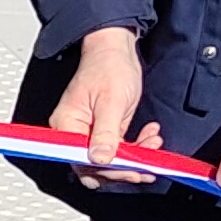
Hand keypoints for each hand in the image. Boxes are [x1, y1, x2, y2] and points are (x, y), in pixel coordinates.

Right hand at [53, 23, 163, 188]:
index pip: (81, 160)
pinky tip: (149, 139)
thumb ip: (105, 132)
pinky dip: (136, 149)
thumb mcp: (111, 100)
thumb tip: (100, 159)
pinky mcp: (105, 131)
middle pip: (93, 166)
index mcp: (67, 124)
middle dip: (123, 168)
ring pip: (109, 161)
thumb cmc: (109, 67)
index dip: (108, 170)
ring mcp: (90, 132)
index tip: (131, 170)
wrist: (116, 50)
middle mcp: (75, 131)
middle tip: (146, 166)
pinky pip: (118, 150)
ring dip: (134, 158)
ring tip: (152, 147)